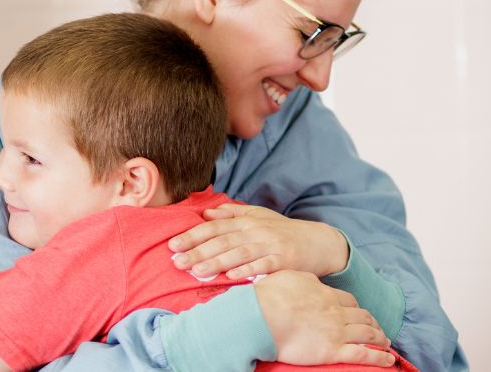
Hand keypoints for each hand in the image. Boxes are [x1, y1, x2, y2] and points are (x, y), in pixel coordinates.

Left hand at [169, 204, 348, 278]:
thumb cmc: (283, 232)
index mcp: (247, 220)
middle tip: (176, 262)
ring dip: (217, 262)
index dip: (193, 235)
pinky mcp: (284, 260)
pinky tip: (232, 277)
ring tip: (196, 271)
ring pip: (239, 253)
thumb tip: (206, 213)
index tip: (172, 245)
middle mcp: (256, 231)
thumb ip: (232, 214)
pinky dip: (247, 271)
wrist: (318, 242)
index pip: (215, 226)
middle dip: (197, 251)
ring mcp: (270, 245)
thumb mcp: (259, 217)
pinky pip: (263, 266)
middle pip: (222, 241)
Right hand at [255, 271, 393, 366]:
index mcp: (326, 294)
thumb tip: (311, 284)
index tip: (360, 312)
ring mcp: (337, 331)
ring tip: (386, 343)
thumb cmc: (269, 297)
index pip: (349, 301)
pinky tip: (388, 360)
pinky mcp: (333, 351)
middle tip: (378, 328)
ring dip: (380, 338)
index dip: (357, 308)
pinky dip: (379, 357)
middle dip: (373, 322)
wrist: (262, 316)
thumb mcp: (291, 278)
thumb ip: (305, 281)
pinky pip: (363, 354)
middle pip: (363, 316)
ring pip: (368, 334)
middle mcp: (336, 312)